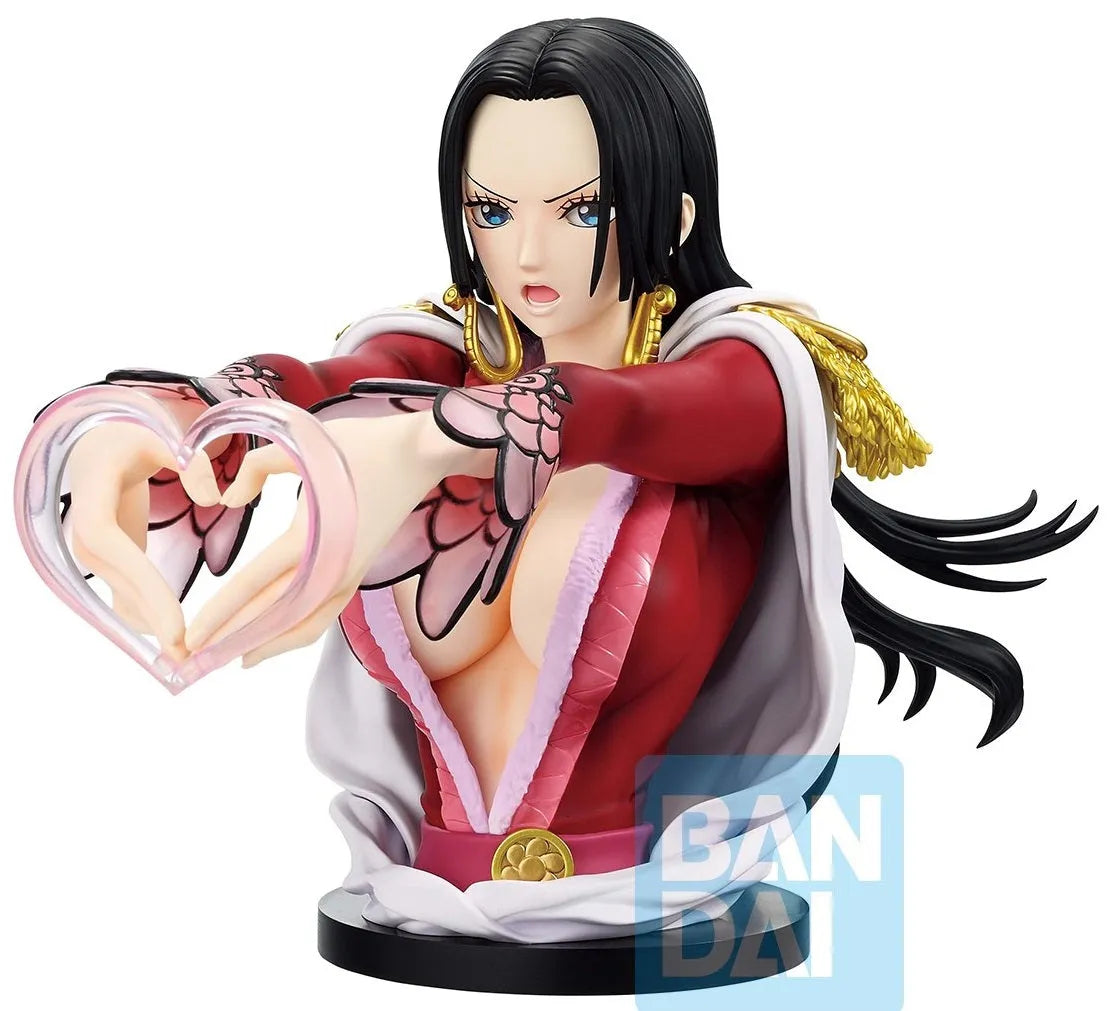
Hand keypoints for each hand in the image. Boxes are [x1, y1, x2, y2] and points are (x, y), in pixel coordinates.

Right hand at [66, 405, 221, 660]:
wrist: (105, 441)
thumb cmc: (134, 433)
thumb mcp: (159, 433)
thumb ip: (189, 460)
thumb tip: (215, 497)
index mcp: (90, 495)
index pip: (110, 544)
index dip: (140, 583)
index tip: (174, 620)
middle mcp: (85, 529)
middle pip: (118, 579)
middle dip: (152, 616)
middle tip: (187, 653)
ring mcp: (95, 549)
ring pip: (122, 593)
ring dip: (152, 624)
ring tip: (187, 658)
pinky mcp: (112, 559)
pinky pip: (128, 593)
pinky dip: (151, 616)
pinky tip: (177, 644)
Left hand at [183, 411, 476, 666]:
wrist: (419, 453)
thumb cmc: (362, 445)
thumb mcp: (302, 442)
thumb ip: (256, 468)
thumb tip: (229, 498)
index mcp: (315, 538)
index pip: (257, 586)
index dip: (221, 613)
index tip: (191, 637)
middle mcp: (334, 567)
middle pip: (276, 616)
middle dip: (235, 640)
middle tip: (197, 660)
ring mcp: (350, 574)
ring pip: (305, 625)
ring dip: (269, 644)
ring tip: (235, 659)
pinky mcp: (358, 571)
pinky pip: (324, 615)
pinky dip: (298, 632)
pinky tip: (276, 637)